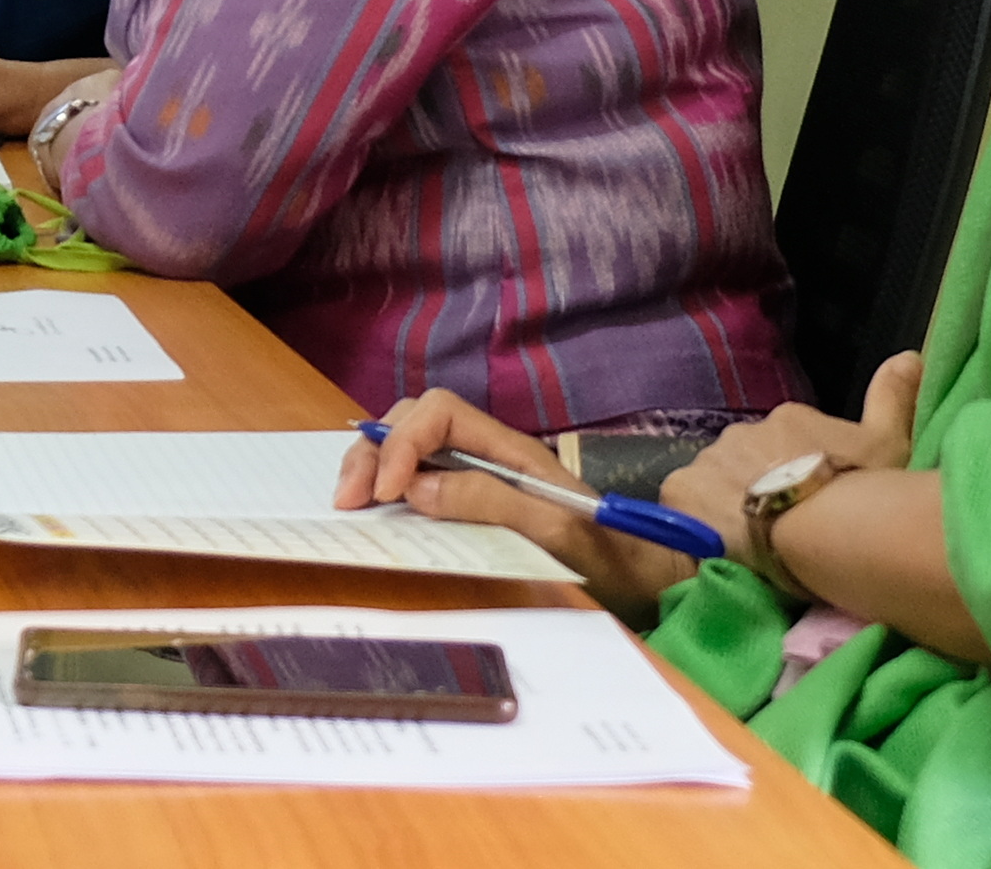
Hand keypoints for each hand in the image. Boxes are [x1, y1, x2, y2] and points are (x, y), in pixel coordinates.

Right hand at [339, 392, 695, 616]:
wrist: (642, 577)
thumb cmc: (606, 553)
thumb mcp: (553, 529)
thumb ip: (488, 501)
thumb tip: (417, 491)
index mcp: (508, 447)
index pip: (440, 412)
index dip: (405, 441)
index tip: (390, 491)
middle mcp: (486, 452)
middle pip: (414, 422)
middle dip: (375, 452)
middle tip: (348, 500)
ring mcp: (476, 475)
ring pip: (409, 447)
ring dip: (373, 466)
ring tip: (351, 502)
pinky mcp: (471, 501)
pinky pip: (419, 479)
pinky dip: (387, 486)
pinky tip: (375, 510)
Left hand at [655, 358, 920, 592]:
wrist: (814, 526)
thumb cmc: (858, 489)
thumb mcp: (890, 446)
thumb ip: (892, 399)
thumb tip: (908, 354)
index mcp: (786, 420)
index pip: (788, 445)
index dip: (799, 475)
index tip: (812, 502)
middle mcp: (741, 432)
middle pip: (749, 463)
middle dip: (761, 487)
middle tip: (785, 526)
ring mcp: (707, 460)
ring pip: (716, 483)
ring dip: (729, 506)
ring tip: (755, 544)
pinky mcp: (680, 491)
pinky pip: (687, 508)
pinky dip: (699, 525)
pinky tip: (722, 548)